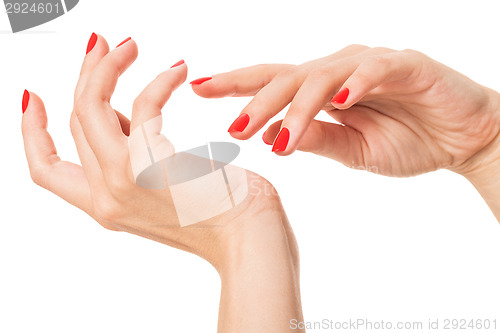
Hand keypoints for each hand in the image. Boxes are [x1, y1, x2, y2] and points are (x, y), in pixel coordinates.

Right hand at [22, 34, 302, 331]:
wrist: (249, 242)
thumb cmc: (221, 215)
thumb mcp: (165, 189)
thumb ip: (134, 157)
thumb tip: (119, 116)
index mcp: (105, 206)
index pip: (46, 170)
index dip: (32, 131)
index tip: (34, 97)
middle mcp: (105, 197)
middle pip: (74, 122)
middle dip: (85, 76)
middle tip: (104, 46)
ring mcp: (123, 181)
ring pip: (90, 107)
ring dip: (106, 66)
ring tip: (129, 46)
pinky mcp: (151, 164)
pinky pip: (142, 104)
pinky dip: (159, 81)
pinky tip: (179, 71)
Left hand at [191, 45, 499, 177]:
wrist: (461, 139)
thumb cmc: (407, 141)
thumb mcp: (353, 151)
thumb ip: (318, 140)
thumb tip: (272, 138)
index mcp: (323, 90)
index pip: (273, 83)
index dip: (237, 86)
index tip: (199, 90)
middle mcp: (339, 70)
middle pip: (287, 76)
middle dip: (255, 98)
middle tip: (231, 126)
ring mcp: (370, 64)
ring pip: (323, 76)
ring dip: (299, 107)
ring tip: (280, 138)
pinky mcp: (405, 64)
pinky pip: (376, 68)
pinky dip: (358, 83)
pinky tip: (340, 100)